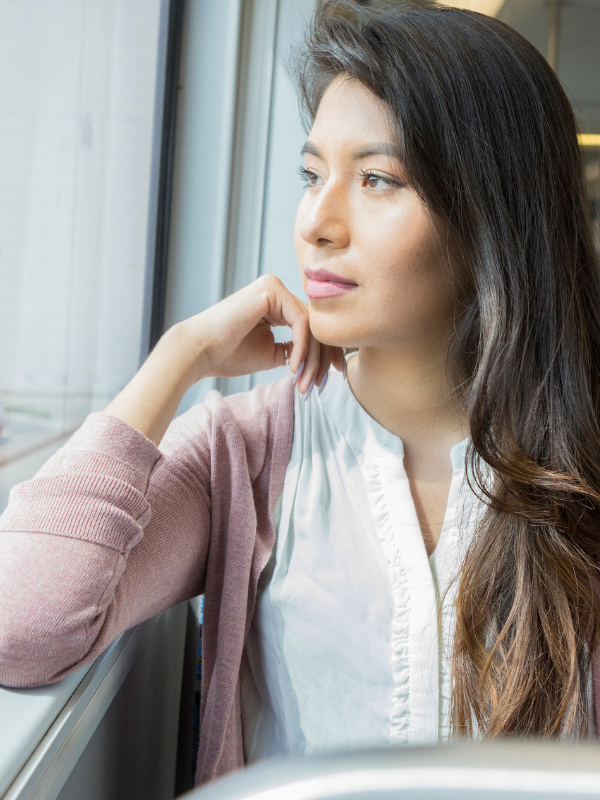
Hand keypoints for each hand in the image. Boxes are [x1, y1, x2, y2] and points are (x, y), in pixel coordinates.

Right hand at [185, 274, 344, 392]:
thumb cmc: (228, 354)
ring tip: (304, 383)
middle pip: (313, 325)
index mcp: (275, 304)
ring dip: (311, 358)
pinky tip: (295, 367)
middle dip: (321, 358)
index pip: (309, 327)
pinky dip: (302, 347)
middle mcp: (276, 292)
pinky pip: (300, 321)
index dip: (322, 354)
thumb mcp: (271, 353)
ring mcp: (274, 288)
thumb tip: (316, 357)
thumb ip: (293, 350)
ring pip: (310, 325)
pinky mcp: (271, 290)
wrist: (201, 352)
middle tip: (321, 384)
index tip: (327, 378)